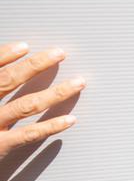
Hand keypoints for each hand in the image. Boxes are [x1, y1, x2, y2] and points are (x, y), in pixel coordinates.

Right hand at [0, 43, 83, 158]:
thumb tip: (8, 68)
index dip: (4, 55)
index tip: (25, 46)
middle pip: (8, 81)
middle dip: (35, 65)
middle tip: (60, 53)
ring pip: (26, 106)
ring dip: (56, 93)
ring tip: (79, 82)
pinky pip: (29, 134)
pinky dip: (51, 126)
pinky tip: (71, 119)